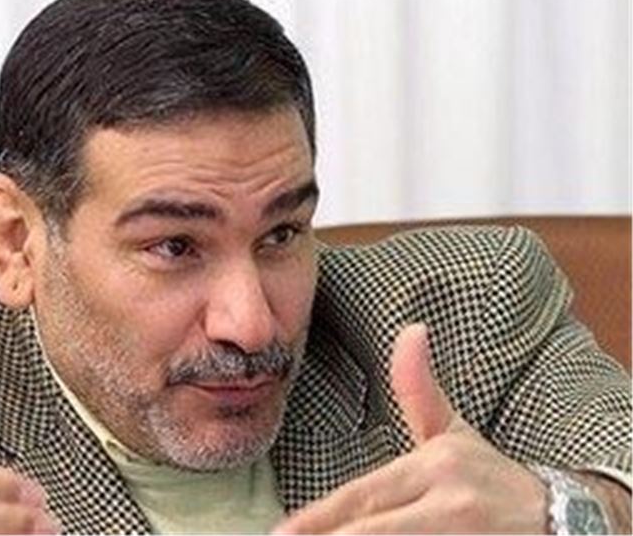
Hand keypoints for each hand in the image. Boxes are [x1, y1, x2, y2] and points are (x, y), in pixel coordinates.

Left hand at [272, 323, 548, 533]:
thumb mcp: (451, 433)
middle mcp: (449, 506)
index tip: (282, 532)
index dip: (319, 518)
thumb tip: (411, 329)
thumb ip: (418, 389)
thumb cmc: (489, 477)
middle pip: (374, 530)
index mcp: (436, 468)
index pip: (363, 496)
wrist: (562, 520)